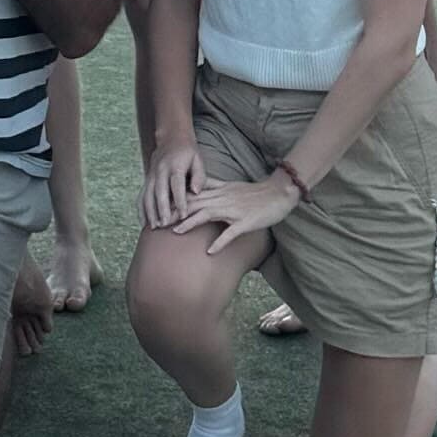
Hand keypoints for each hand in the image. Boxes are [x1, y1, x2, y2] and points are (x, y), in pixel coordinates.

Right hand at [143, 140, 206, 228]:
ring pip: (147, 195)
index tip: (183, 215)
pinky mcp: (146, 179)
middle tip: (165, 224)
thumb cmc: (188, 152)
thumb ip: (199, 176)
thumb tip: (196, 192)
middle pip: (159, 191)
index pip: (177, 185)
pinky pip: (141, 196)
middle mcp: (160, 170)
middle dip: (161, 209)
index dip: (180, 200)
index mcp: (175, 165)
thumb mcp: (198, 159)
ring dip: (149, 211)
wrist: (170, 138)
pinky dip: (141, 209)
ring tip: (154, 227)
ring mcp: (151, 175)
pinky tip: (144, 223)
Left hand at [168, 170, 301, 256]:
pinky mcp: (246, 221)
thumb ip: (213, 185)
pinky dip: (220, 242)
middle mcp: (223, 198)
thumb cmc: (255, 192)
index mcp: (219, 191)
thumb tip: (196, 185)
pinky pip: (231, 232)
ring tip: (175, 232)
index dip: (174, 202)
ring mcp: (234, 210)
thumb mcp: (231, 185)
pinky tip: (210, 251)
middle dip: (175, 213)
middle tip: (157, 223)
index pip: (191, 195)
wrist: (279, 192)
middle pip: (194, 204)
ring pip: (207, 215)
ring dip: (190, 223)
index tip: (158, 210)